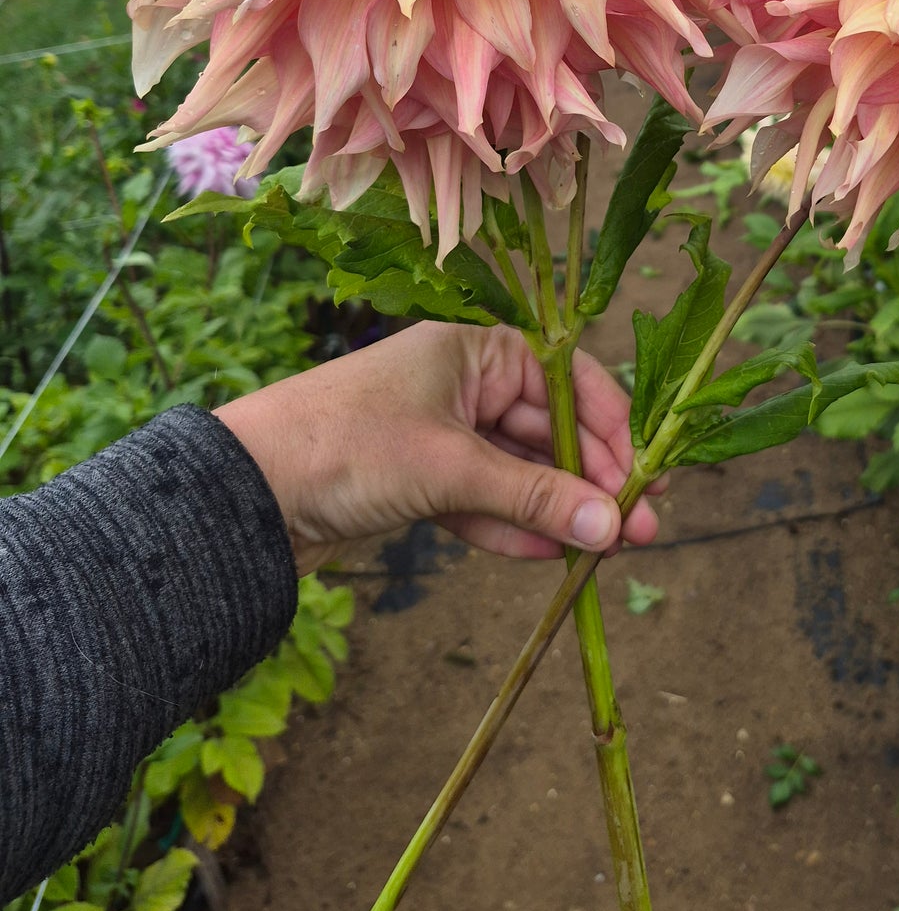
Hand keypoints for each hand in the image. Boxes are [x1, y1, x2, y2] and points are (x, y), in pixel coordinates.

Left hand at [215, 323, 661, 574]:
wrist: (242, 494)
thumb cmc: (346, 448)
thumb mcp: (451, 469)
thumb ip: (534, 497)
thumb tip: (612, 524)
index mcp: (473, 351)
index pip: (568, 382)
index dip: (611, 431)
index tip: (644, 482)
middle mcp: (462, 384)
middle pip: (548, 430)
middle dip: (591, 481)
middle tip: (638, 530)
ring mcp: (440, 434)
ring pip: (518, 471)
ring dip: (557, 510)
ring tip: (603, 552)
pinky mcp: (419, 481)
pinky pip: (483, 502)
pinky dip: (513, 528)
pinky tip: (551, 558)